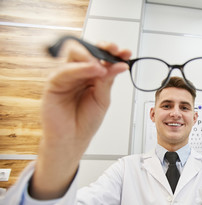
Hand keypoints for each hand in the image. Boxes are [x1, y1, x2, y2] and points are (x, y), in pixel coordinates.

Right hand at [31, 40, 130, 198]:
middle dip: (102, 48)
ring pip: (74, 54)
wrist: (73, 139)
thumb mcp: (103, 98)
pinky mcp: (54, 83)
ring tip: (104, 66)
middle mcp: (78, 72)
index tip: (126, 53)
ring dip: (91, 56)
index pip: (101, 57)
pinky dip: (80, 68)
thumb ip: (107, 80)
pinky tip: (93, 69)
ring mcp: (66, 76)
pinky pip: (65, 70)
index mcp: (91, 75)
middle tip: (114, 50)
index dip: (113, 52)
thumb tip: (118, 64)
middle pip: (87, 50)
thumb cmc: (86, 120)